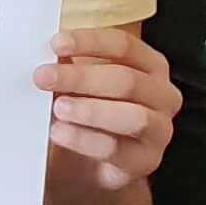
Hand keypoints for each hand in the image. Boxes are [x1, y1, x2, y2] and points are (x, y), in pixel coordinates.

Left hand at [37, 26, 179, 192]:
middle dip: (81, 78)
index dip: (90, 42)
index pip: (123, 45)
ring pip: (133, 116)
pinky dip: (85, 139)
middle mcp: (162, 94)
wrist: (88, 161)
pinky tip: (60, 132)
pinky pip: (117, 149)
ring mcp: (159, 130)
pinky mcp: (145, 161)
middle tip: (43, 77)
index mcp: (149, 64)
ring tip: (58, 108)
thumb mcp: (77, 82)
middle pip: (126, 80)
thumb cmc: (86, 108)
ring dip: (91, 110)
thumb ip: (67, 64)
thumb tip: (45, 52)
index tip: (56, 44)